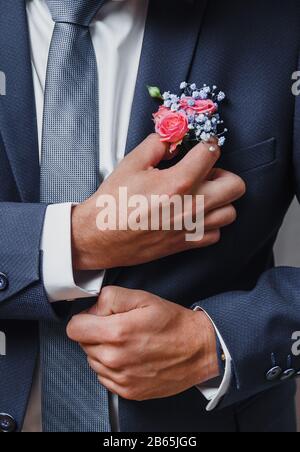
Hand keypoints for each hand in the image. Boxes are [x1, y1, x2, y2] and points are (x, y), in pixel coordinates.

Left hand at [67, 286, 218, 400]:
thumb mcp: (142, 297)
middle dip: (97, 333)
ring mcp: (120, 378)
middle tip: (121, 328)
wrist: (198, 350)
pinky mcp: (127, 391)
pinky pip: (105, 377)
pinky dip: (113, 367)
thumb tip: (92, 309)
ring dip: (104, 351)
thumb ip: (110, 297)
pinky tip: (131, 357)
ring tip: (129, 343)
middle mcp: (114, 359)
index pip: (74, 329)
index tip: (97, 318)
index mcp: (116, 333)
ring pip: (93, 361)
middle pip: (83, 344)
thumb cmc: (173, 324)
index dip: (85, 319)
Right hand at [72, 134, 245, 269]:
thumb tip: (174, 136)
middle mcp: (192, 206)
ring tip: (202, 194)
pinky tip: (195, 215)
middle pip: (236, 185)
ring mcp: (192, 227)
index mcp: (179, 182)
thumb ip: (158, 144)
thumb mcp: (132, 163)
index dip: (207, 144)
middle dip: (224, 173)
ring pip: (230, 212)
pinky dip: (211, 223)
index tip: (201, 147)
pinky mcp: (186, 243)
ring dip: (221, 200)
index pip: (211, 153)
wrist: (101, 236)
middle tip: (206, 172)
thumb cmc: (114, 202)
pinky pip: (216, 234)